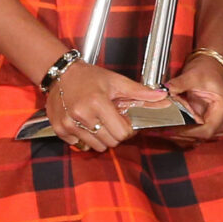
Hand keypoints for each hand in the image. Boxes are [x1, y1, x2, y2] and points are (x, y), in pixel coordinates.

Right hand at [44, 59, 166, 153]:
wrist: (60, 74)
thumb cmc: (89, 76)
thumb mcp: (116, 81)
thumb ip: (140, 92)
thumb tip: (162, 96)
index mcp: (98, 103)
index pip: (121, 133)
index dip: (127, 128)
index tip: (124, 120)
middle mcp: (82, 115)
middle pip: (110, 142)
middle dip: (115, 134)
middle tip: (111, 120)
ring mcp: (69, 124)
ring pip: (96, 147)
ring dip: (101, 138)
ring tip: (98, 121)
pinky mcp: (60, 130)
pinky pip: (80, 145)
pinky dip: (85, 138)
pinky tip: (84, 124)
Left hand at [164, 51, 222, 141]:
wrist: (211, 67)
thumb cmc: (208, 71)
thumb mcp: (193, 75)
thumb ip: (178, 84)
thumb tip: (164, 92)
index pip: (205, 130)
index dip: (186, 133)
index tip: (170, 129)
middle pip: (200, 137)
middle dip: (179, 134)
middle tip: (160, 128)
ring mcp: (218, 125)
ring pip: (196, 139)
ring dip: (179, 135)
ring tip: (162, 127)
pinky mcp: (209, 125)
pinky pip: (195, 136)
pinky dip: (182, 133)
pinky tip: (169, 127)